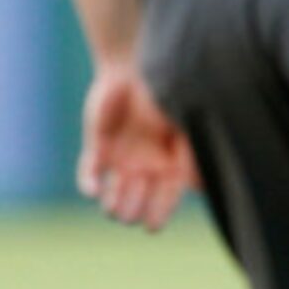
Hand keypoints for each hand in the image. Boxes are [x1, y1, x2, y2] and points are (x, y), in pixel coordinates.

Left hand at [78, 63, 195, 231]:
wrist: (135, 64)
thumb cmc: (166, 92)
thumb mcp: (185, 121)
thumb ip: (192, 153)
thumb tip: (199, 187)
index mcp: (170, 168)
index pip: (165, 202)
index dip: (159, 214)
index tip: (152, 224)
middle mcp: (146, 171)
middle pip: (136, 207)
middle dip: (134, 210)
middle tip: (130, 205)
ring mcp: (121, 162)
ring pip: (113, 200)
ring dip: (113, 205)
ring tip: (113, 205)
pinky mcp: (98, 149)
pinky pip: (89, 176)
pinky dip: (89, 185)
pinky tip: (93, 189)